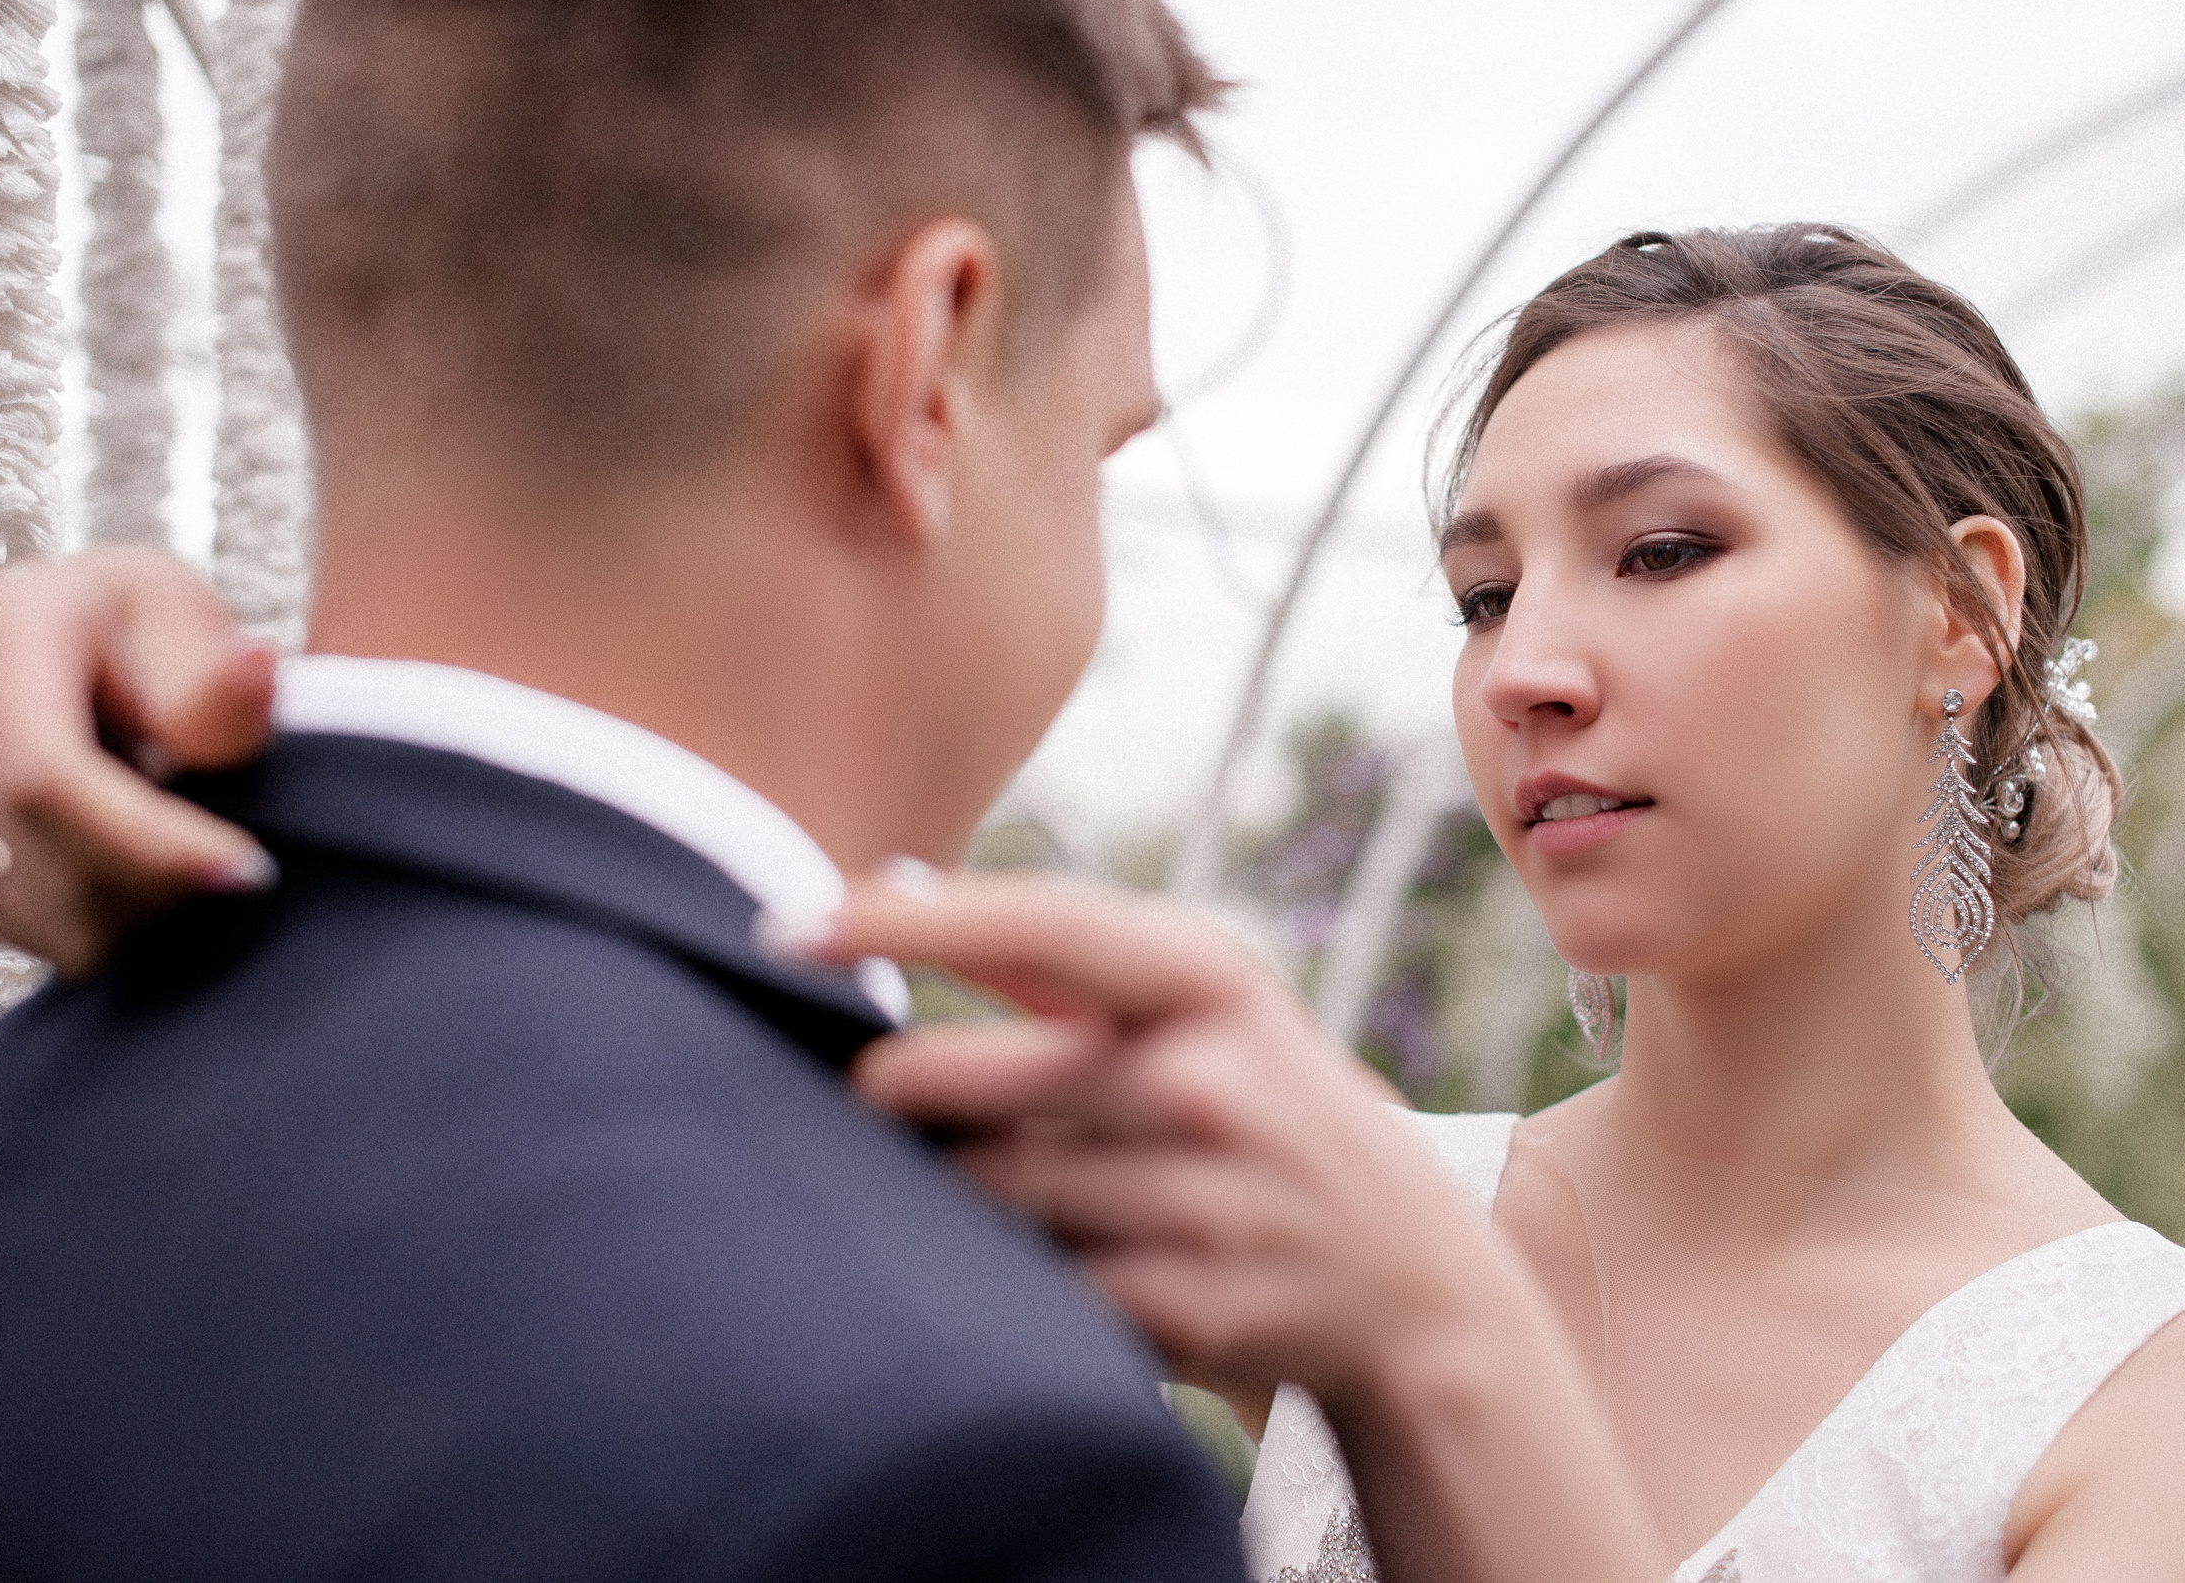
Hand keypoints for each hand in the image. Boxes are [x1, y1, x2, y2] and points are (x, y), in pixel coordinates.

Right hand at [0, 548, 279, 976]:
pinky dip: (106, 920)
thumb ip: (224, 678)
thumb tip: (252, 673)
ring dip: (142, 906)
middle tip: (246, 864)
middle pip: (48, 859)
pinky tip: (142, 860)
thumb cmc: (159, 635)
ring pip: (45, 915)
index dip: (150, 843)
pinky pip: (31, 932)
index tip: (247, 870)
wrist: (107, 653)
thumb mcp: (203, 627)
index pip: (49, 777)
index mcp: (3, 633)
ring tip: (190, 841)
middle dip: (163, 884)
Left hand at [824, 871, 1670, 1582]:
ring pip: (976, 1194)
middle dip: (901, 1100)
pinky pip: (1020, 1285)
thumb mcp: (1197, 1010)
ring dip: (959, 1196)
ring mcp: (1196, 1197)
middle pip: (955, 1085)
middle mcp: (1204, 1079)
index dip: (897, 923)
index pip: (1033, 926)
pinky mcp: (1178, 1305)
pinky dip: (1010, 1278)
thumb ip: (1045, 959)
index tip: (776, 923)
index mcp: (1208, 982)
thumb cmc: (1262, 1113)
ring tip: (1021, 1189)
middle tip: (898, 1106)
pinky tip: (1067, 1262)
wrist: (1409, 1282)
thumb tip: (882, 877)